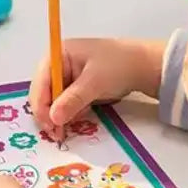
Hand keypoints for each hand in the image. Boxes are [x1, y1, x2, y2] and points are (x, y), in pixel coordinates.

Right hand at [29, 38, 166, 135]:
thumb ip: (72, 100)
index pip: (40, 82)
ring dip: (62, 114)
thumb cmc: (119, 65)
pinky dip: (72, 112)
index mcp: (58, 54)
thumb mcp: (95, 82)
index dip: (41, 104)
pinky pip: (66, 104)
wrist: (146, 65)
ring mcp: (67, 76)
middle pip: (43, 93)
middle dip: (50, 112)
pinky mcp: (76, 88)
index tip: (49, 125)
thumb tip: (53, 119)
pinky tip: (84, 113)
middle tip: (59, 133)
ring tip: (78, 119)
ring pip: (54, 101)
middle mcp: (58, 65)